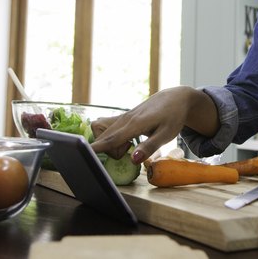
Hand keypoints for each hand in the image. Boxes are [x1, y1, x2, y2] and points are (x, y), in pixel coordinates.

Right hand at [90, 86, 217, 163]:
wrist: (174, 98)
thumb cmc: (173, 117)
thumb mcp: (166, 135)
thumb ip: (149, 148)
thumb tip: (132, 159)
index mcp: (135, 124)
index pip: (111, 139)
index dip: (96, 148)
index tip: (83, 154)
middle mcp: (125, 119)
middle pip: (104, 140)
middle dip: (111, 152)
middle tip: (130, 152)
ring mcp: (122, 117)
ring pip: (103, 134)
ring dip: (111, 145)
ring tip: (129, 145)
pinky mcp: (122, 117)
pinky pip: (107, 129)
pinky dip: (112, 138)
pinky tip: (127, 140)